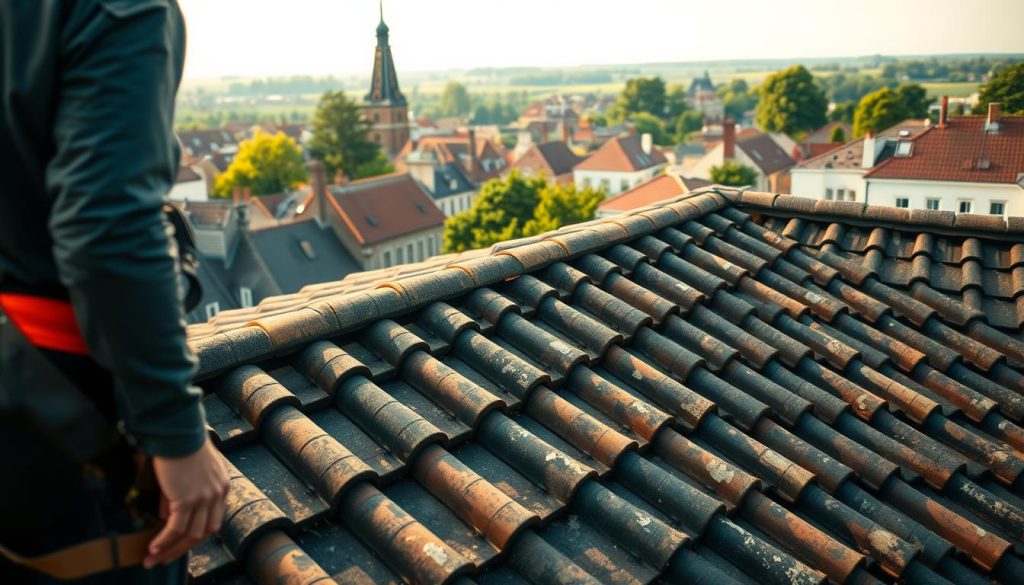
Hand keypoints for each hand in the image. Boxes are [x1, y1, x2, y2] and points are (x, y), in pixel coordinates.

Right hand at [144, 437, 228, 568]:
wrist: (179, 430)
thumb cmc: (180, 445)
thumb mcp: (184, 474)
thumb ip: (178, 497)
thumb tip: (166, 518)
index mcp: (221, 486)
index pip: (212, 520)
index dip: (194, 535)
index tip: (178, 546)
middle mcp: (217, 494)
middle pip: (204, 532)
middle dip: (182, 549)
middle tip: (163, 560)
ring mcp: (205, 497)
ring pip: (190, 534)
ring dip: (169, 549)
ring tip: (151, 558)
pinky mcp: (188, 498)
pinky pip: (176, 528)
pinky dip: (164, 540)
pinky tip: (152, 547)